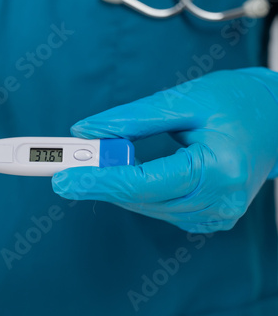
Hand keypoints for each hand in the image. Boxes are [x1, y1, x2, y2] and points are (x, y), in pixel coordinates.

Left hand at [52, 68, 277, 232]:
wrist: (274, 118)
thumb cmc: (236, 101)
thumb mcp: (181, 100)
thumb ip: (130, 119)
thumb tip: (86, 132)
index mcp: (218, 170)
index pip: (142, 183)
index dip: (97, 181)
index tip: (61, 178)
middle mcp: (218, 201)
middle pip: (139, 198)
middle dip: (98, 179)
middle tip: (63, 162)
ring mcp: (214, 215)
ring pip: (144, 205)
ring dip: (115, 184)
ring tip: (94, 160)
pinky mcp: (207, 216)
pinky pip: (157, 206)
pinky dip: (135, 189)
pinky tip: (125, 171)